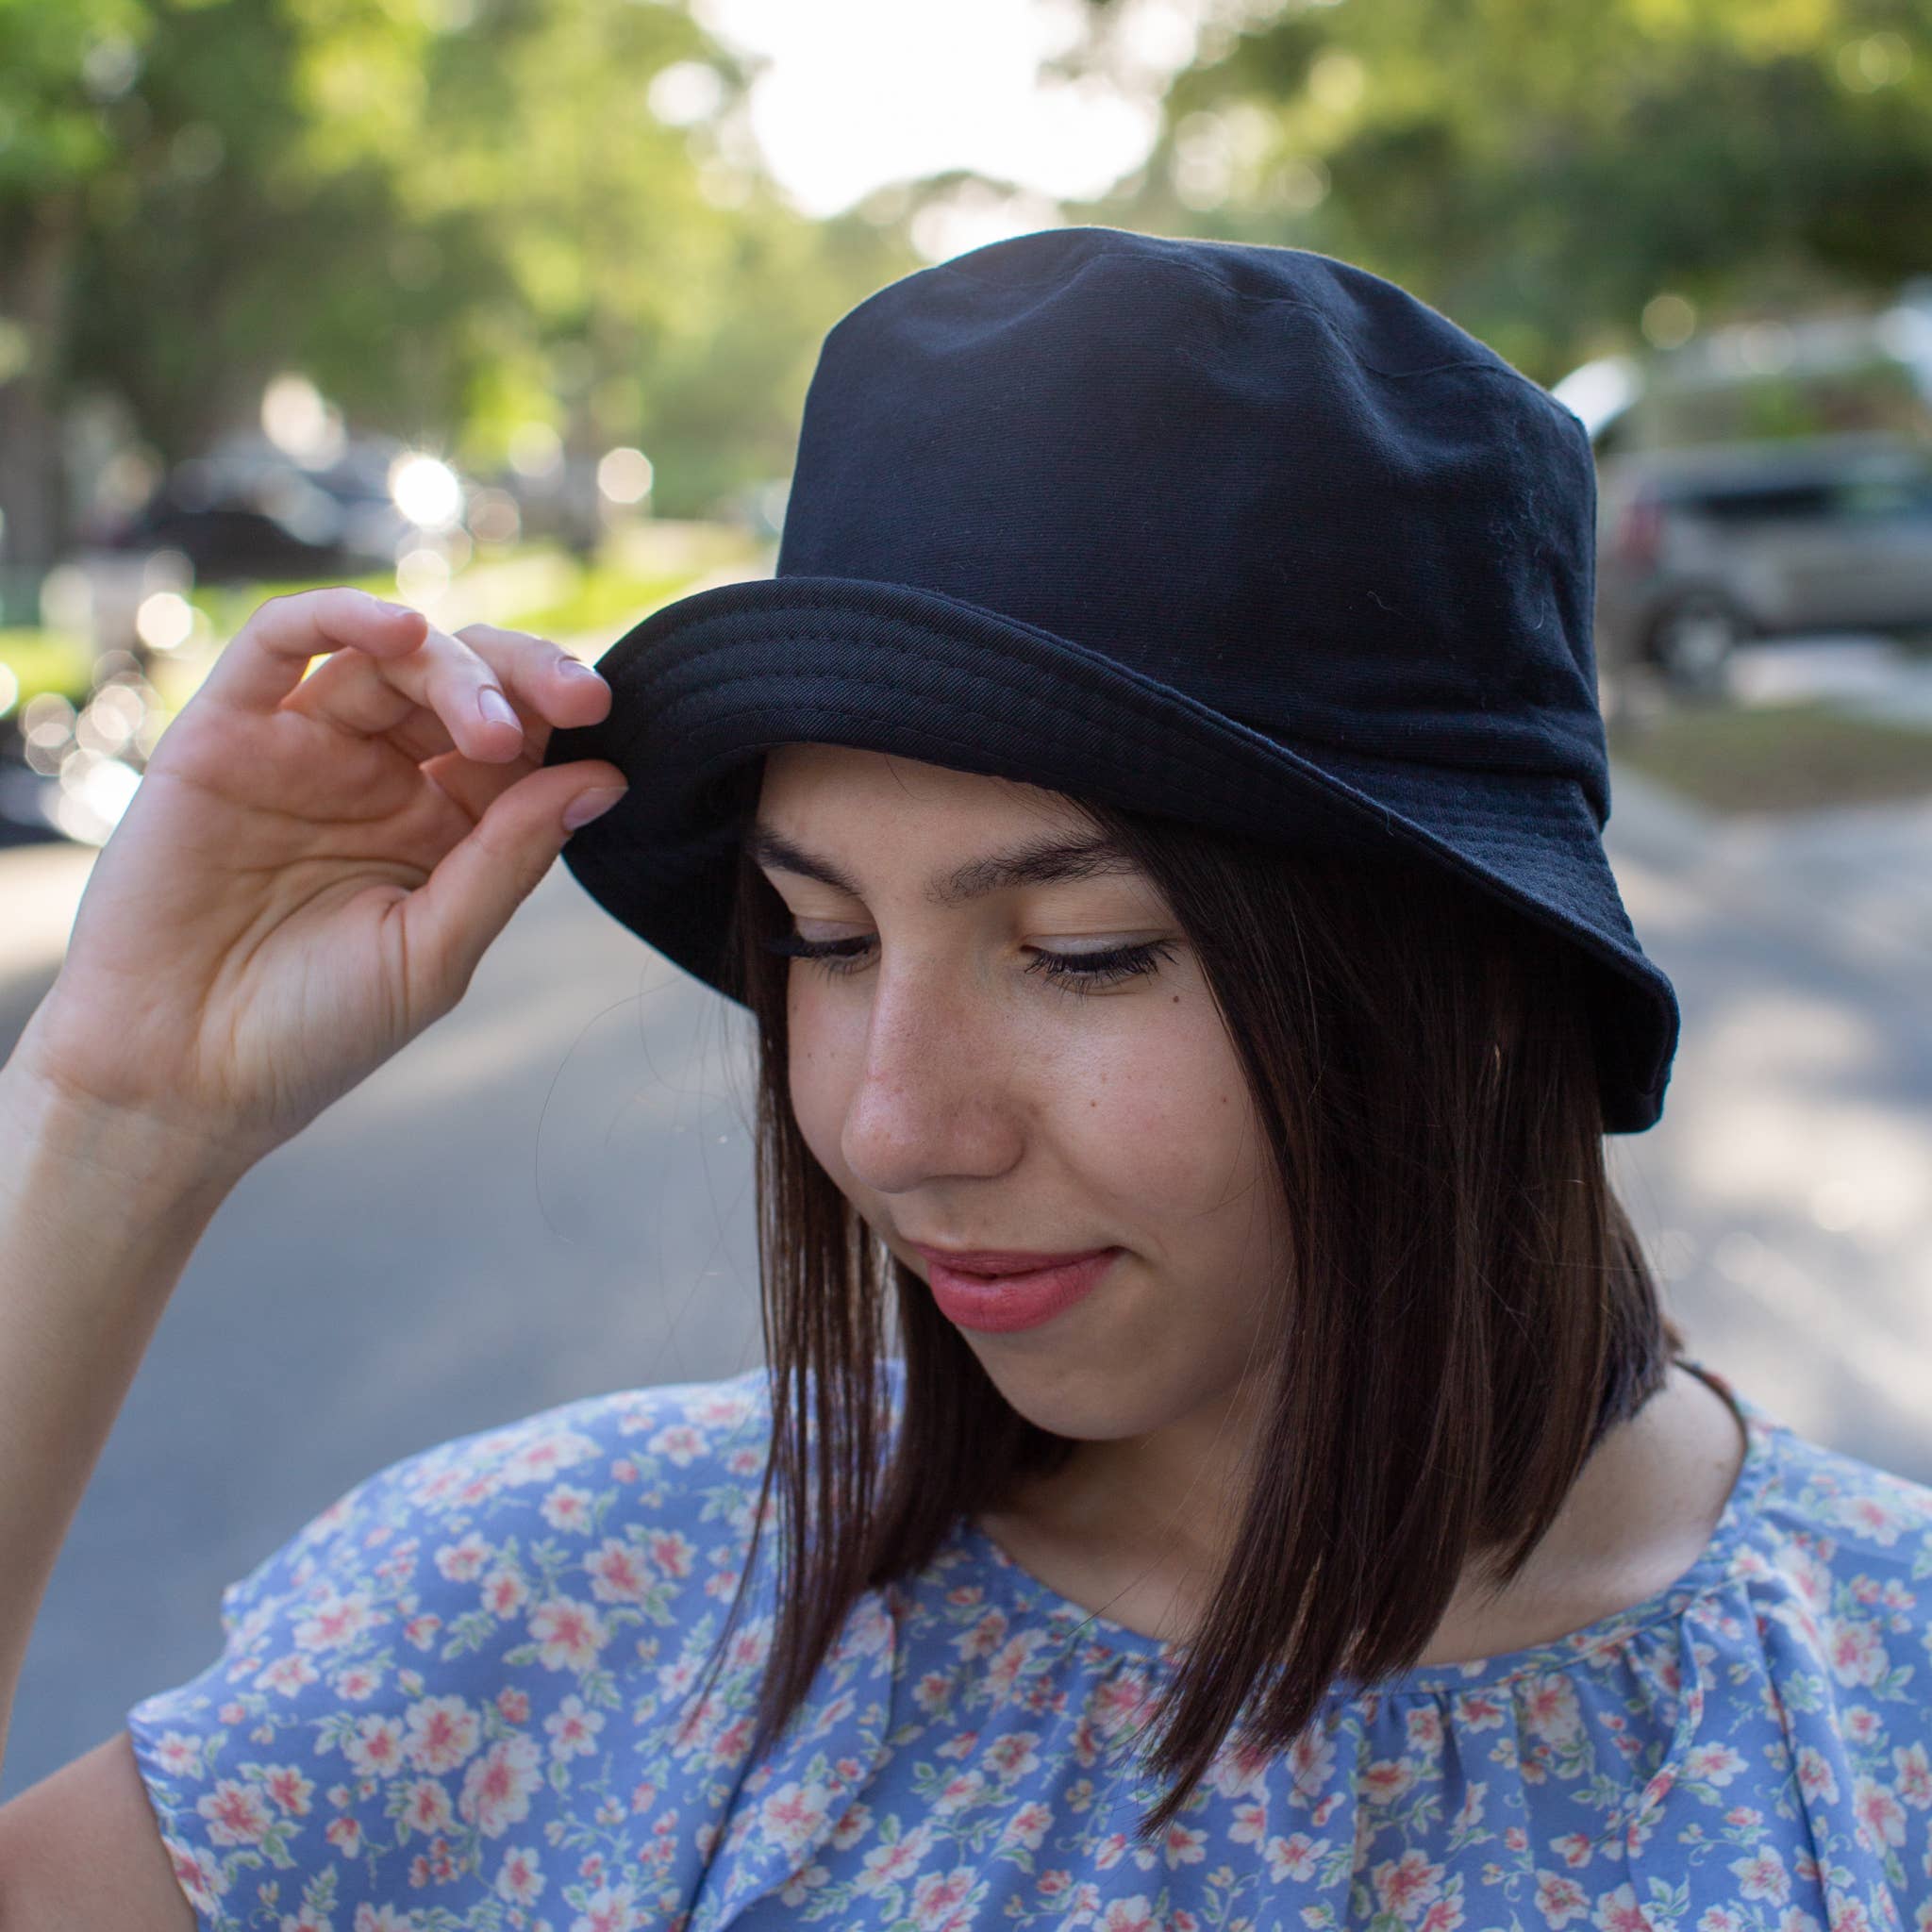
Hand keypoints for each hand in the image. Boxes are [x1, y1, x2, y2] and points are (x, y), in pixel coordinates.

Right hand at [12, 587, 629, 1171]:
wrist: (178, 1081)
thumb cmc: (312, 1031)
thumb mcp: (435, 948)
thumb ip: (511, 858)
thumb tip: (607, 777)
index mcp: (440, 825)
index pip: (518, 739)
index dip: (562, 717)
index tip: (606, 721)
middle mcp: (376, 776)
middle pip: (464, 682)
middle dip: (529, 678)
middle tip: (581, 704)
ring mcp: (301, 750)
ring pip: (388, 657)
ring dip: (453, 667)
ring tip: (493, 724)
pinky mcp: (222, 735)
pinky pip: (279, 644)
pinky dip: (340, 616)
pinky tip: (400, 629)